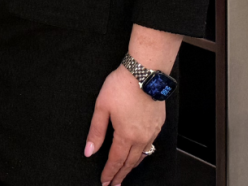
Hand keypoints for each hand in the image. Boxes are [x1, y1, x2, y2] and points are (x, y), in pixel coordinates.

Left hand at [85, 66, 164, 185]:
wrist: (145, 73)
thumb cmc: (121, 86)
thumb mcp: (101, 108)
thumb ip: (96, 132)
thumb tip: (89, 151)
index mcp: (126, 135)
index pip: (116, 160)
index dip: (109, 173)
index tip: (104, 182)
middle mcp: (141, 137)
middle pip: (130, 162)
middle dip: (120, 175)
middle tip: (114, 185)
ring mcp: (152, 131)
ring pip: (142, 156)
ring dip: (132, 166)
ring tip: (125, 173)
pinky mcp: (158, 124)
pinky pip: (150, 145)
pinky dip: (143, 154)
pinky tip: (139, 154)